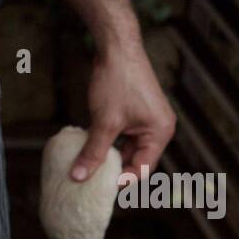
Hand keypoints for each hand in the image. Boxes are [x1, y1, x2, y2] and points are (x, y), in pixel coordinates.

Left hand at [73, 39, 176, 184]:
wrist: (116, 48)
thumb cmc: (117, 82)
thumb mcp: (104, 122)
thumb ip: (93, 151)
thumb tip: (79, 177)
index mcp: (160, 133)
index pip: (142, 168)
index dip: (121, 181)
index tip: (98, 189)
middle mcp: (157, 129)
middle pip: (135, 162)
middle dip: (114, 173)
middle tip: (90, 185)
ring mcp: (145, 122)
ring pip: (125, 151)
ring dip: (107, 160)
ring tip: (87, 172)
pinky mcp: (132, 115)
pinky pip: (120, 139)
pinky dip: (105, 146)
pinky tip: (88, 153)